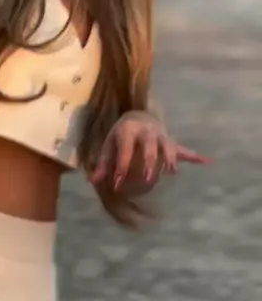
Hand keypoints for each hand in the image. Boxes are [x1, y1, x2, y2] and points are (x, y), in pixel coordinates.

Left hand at [90, 110, 210, 191]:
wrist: (138, 115)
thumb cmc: (121, 134)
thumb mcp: (109, 145)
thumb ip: (104, 163)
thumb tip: (94, 181)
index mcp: (128, 130)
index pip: (125, 150)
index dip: (121, 168)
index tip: (117, 185)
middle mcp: (146, 131)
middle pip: (150, 147)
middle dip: (149, 163)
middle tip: (146, 180)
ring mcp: (161, 135)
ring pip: (168, 147)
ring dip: (170, 160)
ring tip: (171, 173)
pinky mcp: (171, 141)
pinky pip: (184, 149)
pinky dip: (195, 156)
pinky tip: (207, 161)